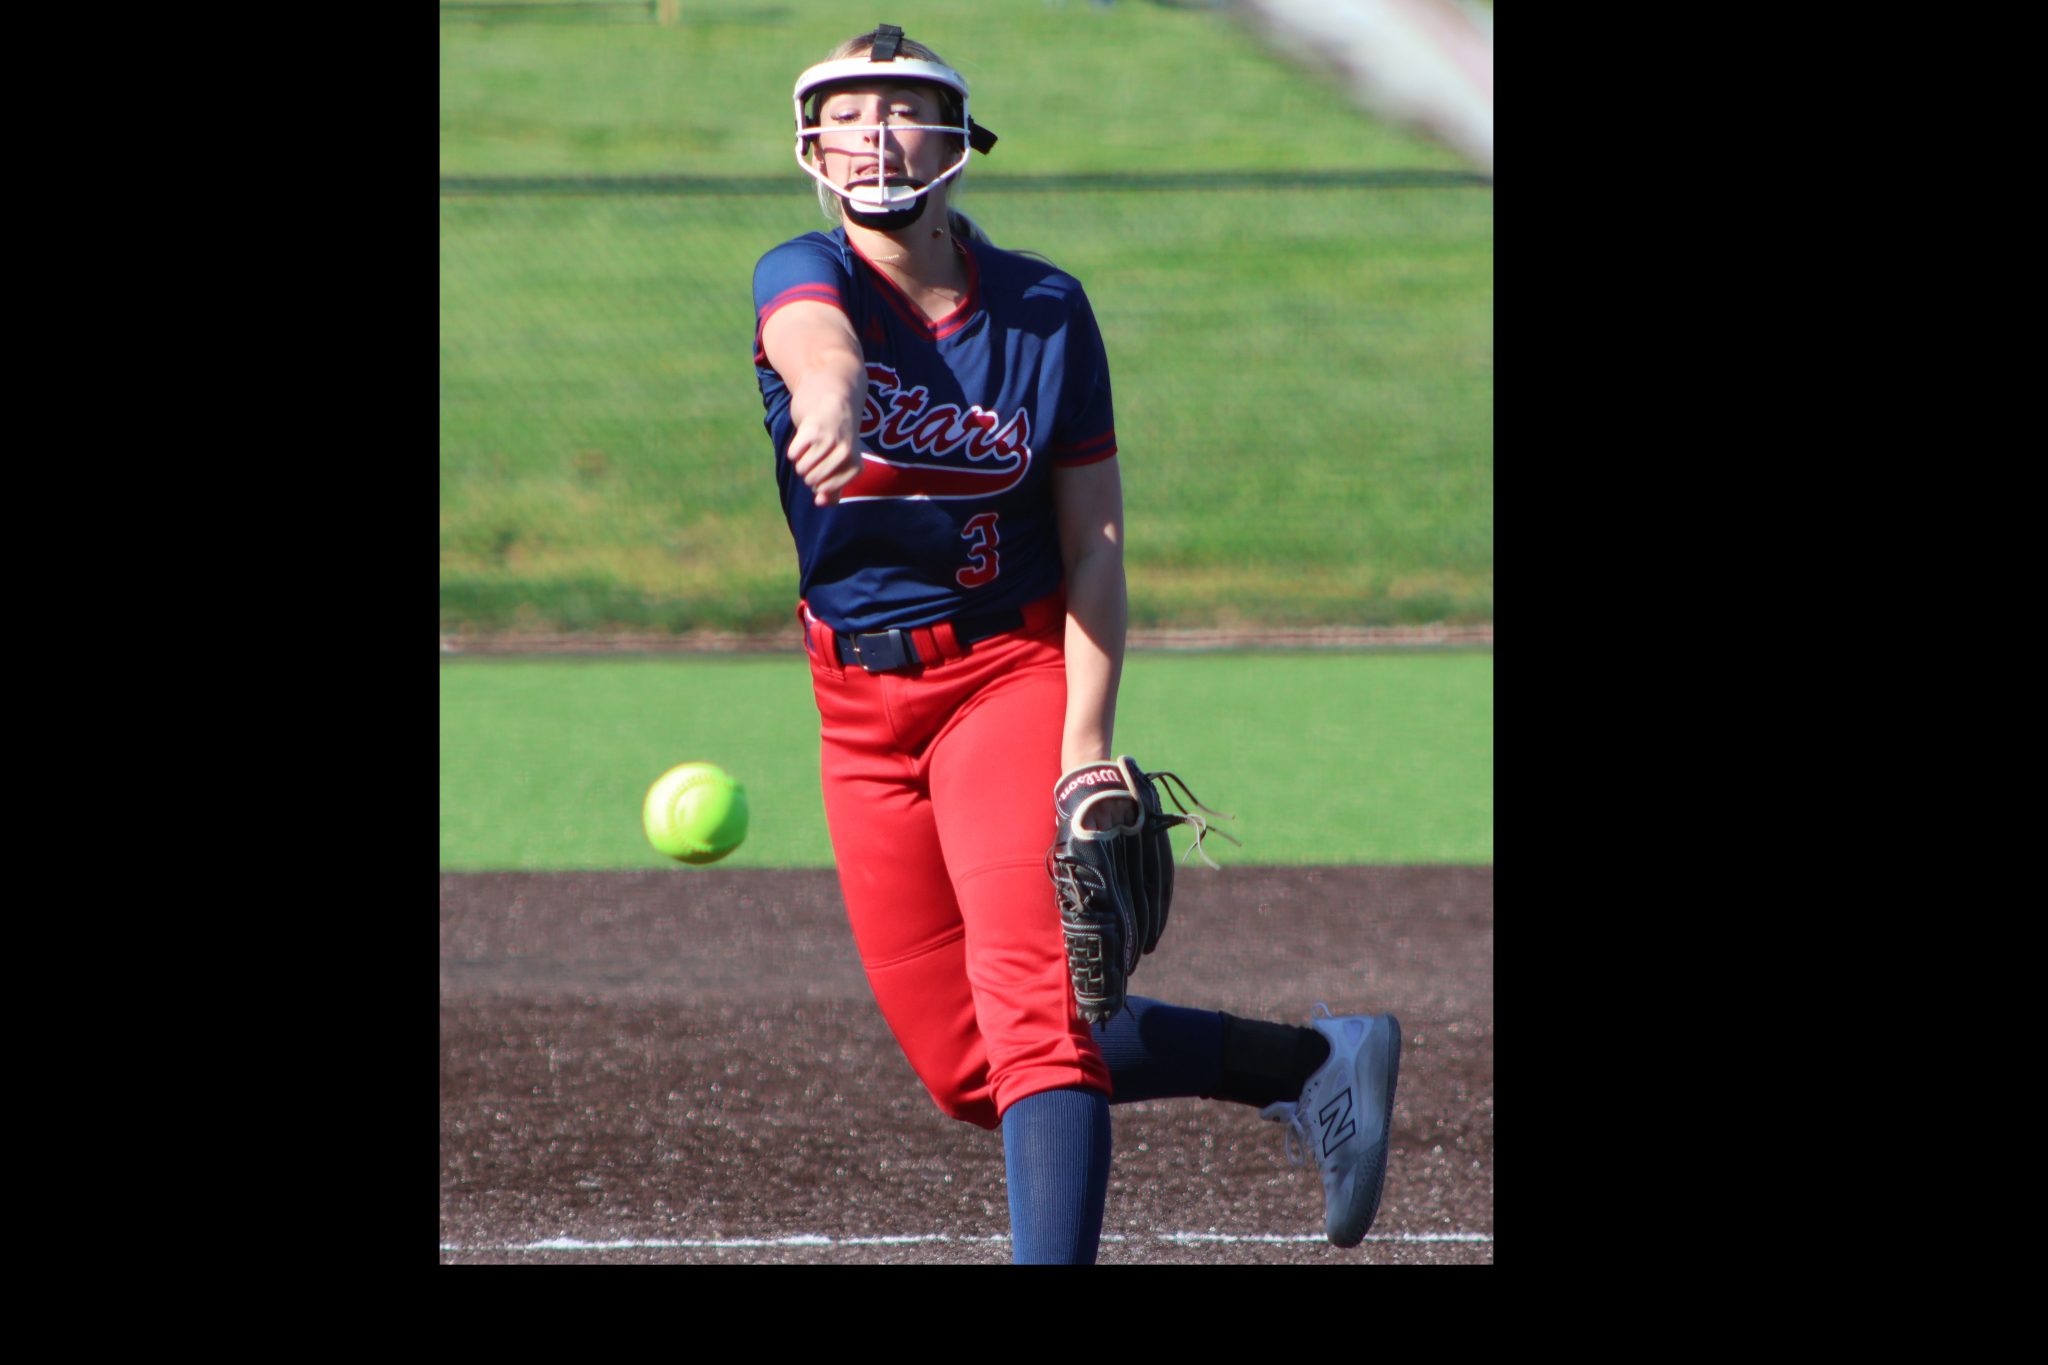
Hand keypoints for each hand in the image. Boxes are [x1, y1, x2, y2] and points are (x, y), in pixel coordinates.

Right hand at [786, 391, 862, 506]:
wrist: (831, 391)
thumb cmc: (835, 432)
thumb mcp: (840, 460)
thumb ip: (833, 486)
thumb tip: (819, 502)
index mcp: (855, 465)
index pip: (825, 490)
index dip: (818, 479)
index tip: (825, 462)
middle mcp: (846, 454)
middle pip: (812, 481)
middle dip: (807, 471)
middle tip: (816, 452)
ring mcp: (830, 441)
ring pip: (801, 469)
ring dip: (799, 460)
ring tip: (811, 444)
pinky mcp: (812, 429)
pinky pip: (793, 455)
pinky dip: (793, 449)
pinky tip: (804, 436)